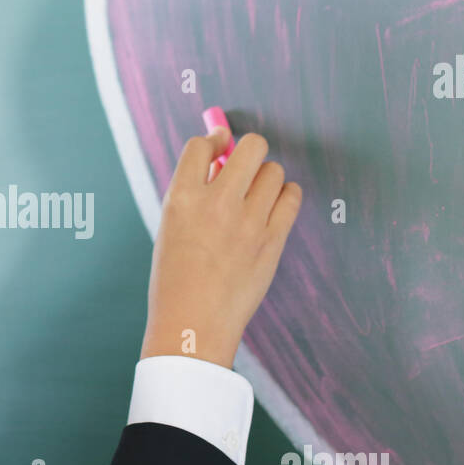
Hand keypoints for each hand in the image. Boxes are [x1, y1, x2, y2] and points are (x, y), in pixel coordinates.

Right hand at [140, 125, 302, 368]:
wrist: (193, 323)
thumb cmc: (176, 277)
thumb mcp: (171, 227)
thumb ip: (194, 192)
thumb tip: (221, 155)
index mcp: (181, 198)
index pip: (201, 145)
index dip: (213, 141)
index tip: (219, 146)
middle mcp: (216, 203)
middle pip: (250, 147)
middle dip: (248, 151)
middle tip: (244, 166)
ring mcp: (248, 221)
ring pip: (274, 171)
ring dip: (266, 177)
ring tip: (256, 196)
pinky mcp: (272, 240)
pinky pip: (292, 197)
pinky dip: (286, 195)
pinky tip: (274, 206)